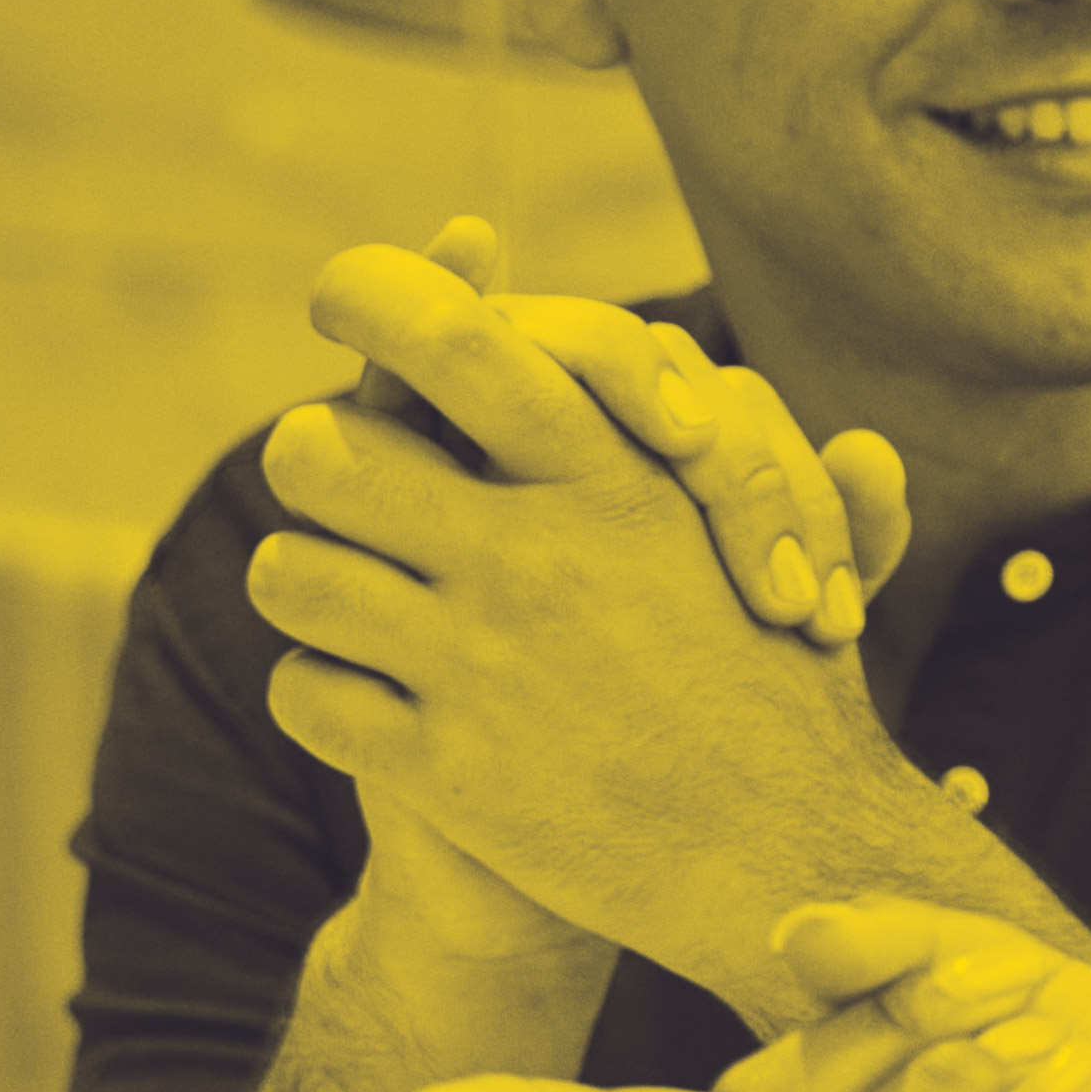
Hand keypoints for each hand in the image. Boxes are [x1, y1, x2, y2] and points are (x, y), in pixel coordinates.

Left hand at [251, 240, 934, 1003]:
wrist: (796, 859)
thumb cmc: (772, 674)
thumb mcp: (732, 520)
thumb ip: (617, 390)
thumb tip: (476, 232)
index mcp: (617, 477)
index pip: (461, 344)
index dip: (376, 298)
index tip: (333, 292)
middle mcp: (540, 554)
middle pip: (325, 452)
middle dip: (313, 460)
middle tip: (331, 478)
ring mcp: (484, 662)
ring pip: (294, 573)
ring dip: (305, 582)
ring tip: (341, 601)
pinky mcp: (447, 770)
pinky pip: (307, 694)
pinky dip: (324, 697)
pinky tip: (373, 705)